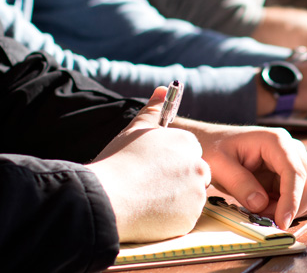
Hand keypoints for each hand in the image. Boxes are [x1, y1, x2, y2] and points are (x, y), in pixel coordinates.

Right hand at [86, 87, 210, 242]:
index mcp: (187, 143)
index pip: (189, 153)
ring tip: (147, 199)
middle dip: (177, 181)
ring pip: (190, 197)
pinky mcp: (191, 217)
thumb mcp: (135, 130)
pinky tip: (150, 213)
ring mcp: (196, 194)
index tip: (154, 169)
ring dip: (175, 199)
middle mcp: (198, 166)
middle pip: (194, 175)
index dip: (170, 162)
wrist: (107, 198)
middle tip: (150, 186)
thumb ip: (153, 110)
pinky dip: (171, 217)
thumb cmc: (118, 162)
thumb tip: (162, 89)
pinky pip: (185, 217)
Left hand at [191, 125, 306, 228]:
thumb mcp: (219, 165)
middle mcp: (292, 149)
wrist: (213, 144)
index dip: (292, 200)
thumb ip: (239, 183)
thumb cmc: (214, 149)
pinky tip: (271, 209)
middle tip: (264, 218)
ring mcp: (294, 162)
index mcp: (276, 141)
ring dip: (291, 209)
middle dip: (292, 207)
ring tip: (262, 211)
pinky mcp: (291, 176)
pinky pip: (303, 197)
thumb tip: (260, 204)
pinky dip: (292, 209)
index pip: (295, 172)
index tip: (282, 222)